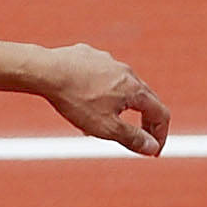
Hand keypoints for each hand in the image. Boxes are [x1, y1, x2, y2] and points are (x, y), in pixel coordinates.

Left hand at [39, 44, 170, 155]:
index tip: (153, 151)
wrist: (46, 71)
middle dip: (144, 121)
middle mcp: (126, 71)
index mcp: (134, 89)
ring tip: (104, 123)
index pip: (160, 113)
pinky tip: (85, 100)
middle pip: (145, 99)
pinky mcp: (88, 56)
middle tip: (139, 139)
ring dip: (120, 107)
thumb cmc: (76, 100)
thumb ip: (132, 138)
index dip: (160, 135)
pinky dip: (100, 92)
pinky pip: (101, 76)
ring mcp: (107, 61)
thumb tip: (152, 147)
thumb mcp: (106, 127)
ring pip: (121, 87)